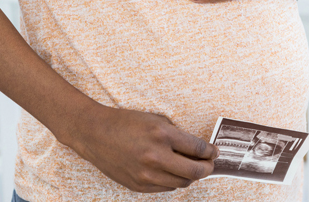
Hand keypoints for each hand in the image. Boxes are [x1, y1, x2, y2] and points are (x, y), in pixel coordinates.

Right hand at [65, 104, 219, 192]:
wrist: (94, 134)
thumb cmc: (125, 122)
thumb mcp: (155, 120)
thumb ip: (176, 135)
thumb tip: (198, 149)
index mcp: (161, 134)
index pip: (197, 149)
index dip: (210, 152)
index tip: (214, 152)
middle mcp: (155, 156)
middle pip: (194, 171)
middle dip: (207, 168)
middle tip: (210, 163)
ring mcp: (146, 174)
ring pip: (181, 183)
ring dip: (191, 176)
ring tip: (192, 168)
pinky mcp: (138, 185)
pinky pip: (165, 187)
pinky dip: (174, 180)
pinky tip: (173, 172)